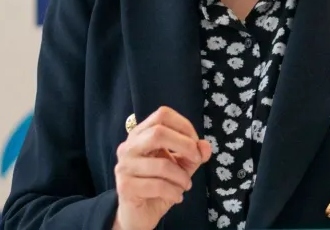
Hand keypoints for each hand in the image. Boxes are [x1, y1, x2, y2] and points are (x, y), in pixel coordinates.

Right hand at [112, 106, 212, 229]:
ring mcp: (124, 166)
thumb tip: (205, 146)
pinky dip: (174, 192)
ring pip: (162, 164)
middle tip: (196, 161)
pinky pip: (158, 186)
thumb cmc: (159, 186)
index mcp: (141, 135)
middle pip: (158, 132)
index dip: (184, 126)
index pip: (162, 115)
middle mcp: (128, 146)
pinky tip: (177, 197)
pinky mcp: (125, 186)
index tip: (195, 144)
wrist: (139, 215)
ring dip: (182, 177)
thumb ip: (193, 154)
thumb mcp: (181, 167)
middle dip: (185, 146)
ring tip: (185, 185)